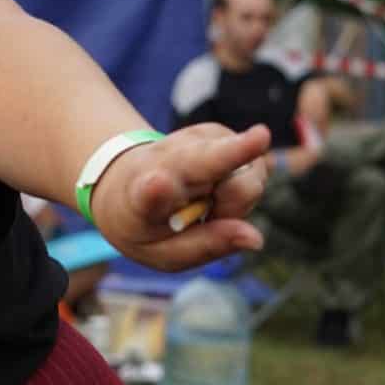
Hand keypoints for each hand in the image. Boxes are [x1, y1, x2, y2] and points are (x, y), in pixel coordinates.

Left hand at [88, 123, 270, 272]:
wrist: (123, 184)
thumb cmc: (148, 224)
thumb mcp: (164, 252)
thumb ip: (206, 246)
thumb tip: (256, 238)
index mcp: (140, 197)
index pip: (149, 194)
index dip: (157, 191)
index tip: (158, 182)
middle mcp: (167, 161)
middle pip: (206, 159)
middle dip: (235, 151)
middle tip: (261, 136)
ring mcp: (193, 141)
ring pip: (245, 174)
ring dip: (238, 200)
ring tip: (211, 207)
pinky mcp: (216, 132)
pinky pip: (254, 165)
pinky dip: (242, 187)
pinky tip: (217, 189)